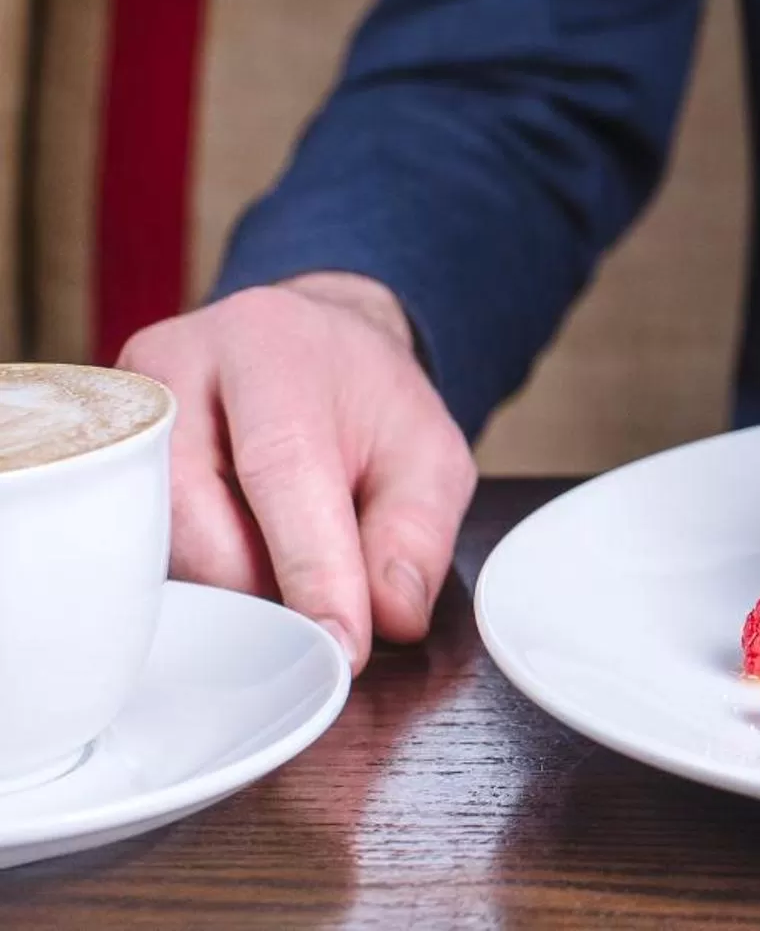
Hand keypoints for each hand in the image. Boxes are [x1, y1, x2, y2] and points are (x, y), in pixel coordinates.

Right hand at [120, 272, 475, 671]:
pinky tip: (232, 576)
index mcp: (274, 348)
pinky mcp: (96, 454)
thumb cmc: (367, 406)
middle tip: (313, 627)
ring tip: (281, 586)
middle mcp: (178, 366)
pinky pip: (125, 545)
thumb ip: (416, 533)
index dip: (311, 568)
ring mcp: (123, 411)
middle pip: (195, 515)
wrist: (305, 350)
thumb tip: (391, 617)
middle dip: (259, 592)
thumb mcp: (428, 455)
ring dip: (220, 591)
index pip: (282, 467)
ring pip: (151, 542)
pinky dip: (186, 580)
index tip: (340, 646)